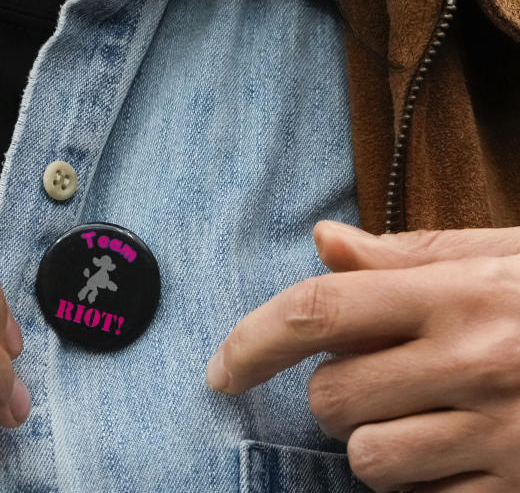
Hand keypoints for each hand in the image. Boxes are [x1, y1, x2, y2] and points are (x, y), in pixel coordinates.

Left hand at [205, 221, 519, 492]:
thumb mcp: (500, 258)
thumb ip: (407, 256)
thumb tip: (325, 241)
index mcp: (459, 293)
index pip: (316, 311)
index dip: (250, 341)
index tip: (220, 369)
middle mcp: (477, 362)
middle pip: (332, 398)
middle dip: (340, 394)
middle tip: (389, 377)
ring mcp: (504, 436)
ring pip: (370, 461)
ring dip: (380, 445)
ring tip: (431, 417)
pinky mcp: (519, 491)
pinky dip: (428, 485)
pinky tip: (467, 452)